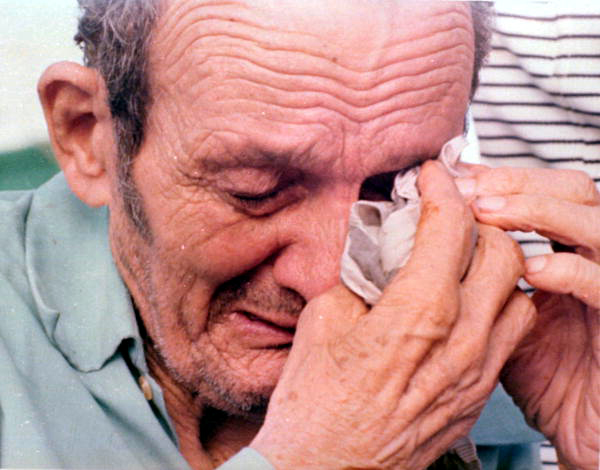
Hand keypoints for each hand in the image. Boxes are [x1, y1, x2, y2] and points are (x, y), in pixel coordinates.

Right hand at [251, 161, 535, 469]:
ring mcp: (476, 370)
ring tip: (462, 258)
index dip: (441, 189)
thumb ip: (360, 271)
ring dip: (494, 263)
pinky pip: (511, 332)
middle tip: (448, 214)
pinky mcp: (477, 393)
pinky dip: (497, 303)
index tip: (431, 177)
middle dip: (476, 219)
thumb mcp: (325, 317)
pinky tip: (466, 303)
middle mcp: (461, 340)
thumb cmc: (317, 404)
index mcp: (418, 314)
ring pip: (518, 290)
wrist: (325, 469)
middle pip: (501, 251)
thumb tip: (376, 242)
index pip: (450, 227)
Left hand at [456, 166, 599, 469]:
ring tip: (489, 211)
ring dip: (540, 210)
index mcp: (566, 254)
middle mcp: (592, 262)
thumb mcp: (504, 320)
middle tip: (468, 189)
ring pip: (595, 225)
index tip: (456, 176)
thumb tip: (423, 252)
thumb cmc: (547, 378)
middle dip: (519, 182)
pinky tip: (532, 269)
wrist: (586, 435)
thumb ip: (480, 283)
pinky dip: (570, 271)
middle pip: (575, 191)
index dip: (504, 177)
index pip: (545, 193)